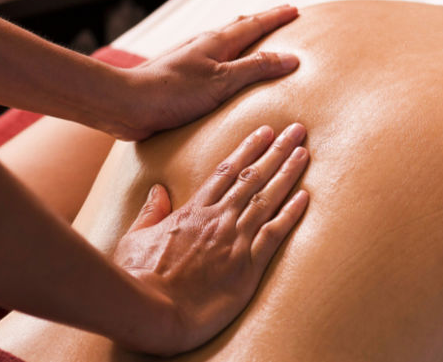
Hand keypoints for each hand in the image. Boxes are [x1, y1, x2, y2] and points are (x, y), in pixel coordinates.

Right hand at [113, 123, 310, 354]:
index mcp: (193, 211)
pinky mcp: (247, 268)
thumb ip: (151, 213)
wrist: (150, 312)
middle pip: (253, 177)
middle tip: (296, 130)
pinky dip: (291, 214)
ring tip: (304, 152)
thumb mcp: (135, 238)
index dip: (248, 149)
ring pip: (267, 198)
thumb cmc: (137, 279)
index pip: (226, 171)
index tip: (264, 132)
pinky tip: (306, 197)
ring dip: (288, 173)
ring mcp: (234, 241)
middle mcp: (218, 219)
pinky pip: (275, 234)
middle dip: (277, 151)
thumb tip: (158, 191)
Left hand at [119, 6, 300, 139]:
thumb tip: (290, 57)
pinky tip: (222, 67)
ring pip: (223, 41)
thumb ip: (256, 68)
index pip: (255, 24)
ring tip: (254, 37)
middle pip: (238, 26)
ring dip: (243, 36)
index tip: (295, 9)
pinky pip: (212, 58)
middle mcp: (203, 44)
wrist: (128, 103)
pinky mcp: (180, 76)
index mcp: (217, 42)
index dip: (276, 17)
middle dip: (262, 21)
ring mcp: (190, 58)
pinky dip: (227, 56)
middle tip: (280, 15)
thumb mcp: (223, 81)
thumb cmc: (174, 92)